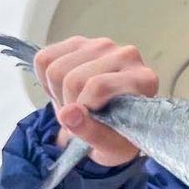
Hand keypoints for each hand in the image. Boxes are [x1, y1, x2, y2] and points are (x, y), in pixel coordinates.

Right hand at [33, 35, 158, 166]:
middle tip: (80, 117)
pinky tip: (65, 91)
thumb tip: (68, 113)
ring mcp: (102, 45)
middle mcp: (127, 55)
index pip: (99, 85)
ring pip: (55, 69)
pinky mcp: (79, 42)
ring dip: (57, 94)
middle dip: (68, 104)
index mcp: (144, 79)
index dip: (83, 107)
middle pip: (73, 79)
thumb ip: (91, 132)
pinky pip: (44, 59)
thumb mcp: (109, 146)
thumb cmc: (118, 135)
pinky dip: (46, 80)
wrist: (113, 126)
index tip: (89, 122)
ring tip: (75, 105)